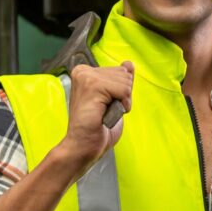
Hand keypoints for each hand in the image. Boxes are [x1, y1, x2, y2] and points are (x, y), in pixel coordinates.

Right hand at [57, 60, 133, 176]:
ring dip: (122, 102)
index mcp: (85, 72)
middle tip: (105, 111)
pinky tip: (108, 114)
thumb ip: (121, 81)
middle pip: (124, 74)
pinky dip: (122, 105)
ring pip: (125, 81)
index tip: (105, 105)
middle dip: (123, 96)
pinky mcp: (92, 86)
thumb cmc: (96, 128)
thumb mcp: (114, 99)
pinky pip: (123, 90)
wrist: (82, 147)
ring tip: (105, 113)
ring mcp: (86, 77)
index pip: (121, 71)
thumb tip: (129, 64)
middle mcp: (83, 71)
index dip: (121, 92)